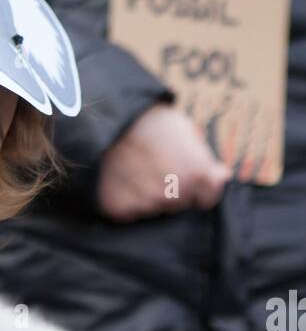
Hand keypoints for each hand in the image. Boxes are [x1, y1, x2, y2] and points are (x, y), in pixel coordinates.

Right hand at [97, 103, 230, 221]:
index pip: (207, 199)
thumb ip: (205, 160)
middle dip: (172, 191)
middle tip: (155, 167)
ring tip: (136, 170)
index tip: (186, 176)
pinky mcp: (120, 209)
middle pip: (178, 204)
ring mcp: (145, 203)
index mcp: (196, 174)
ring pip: (153, 209)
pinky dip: (126, 199)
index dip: (199, 188)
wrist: (108, 119)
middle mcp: (173, 193)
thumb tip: (222, 177)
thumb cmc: (151, 122)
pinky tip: (122, 179)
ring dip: (148, 195)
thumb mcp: (184, 131)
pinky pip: (129, 211)